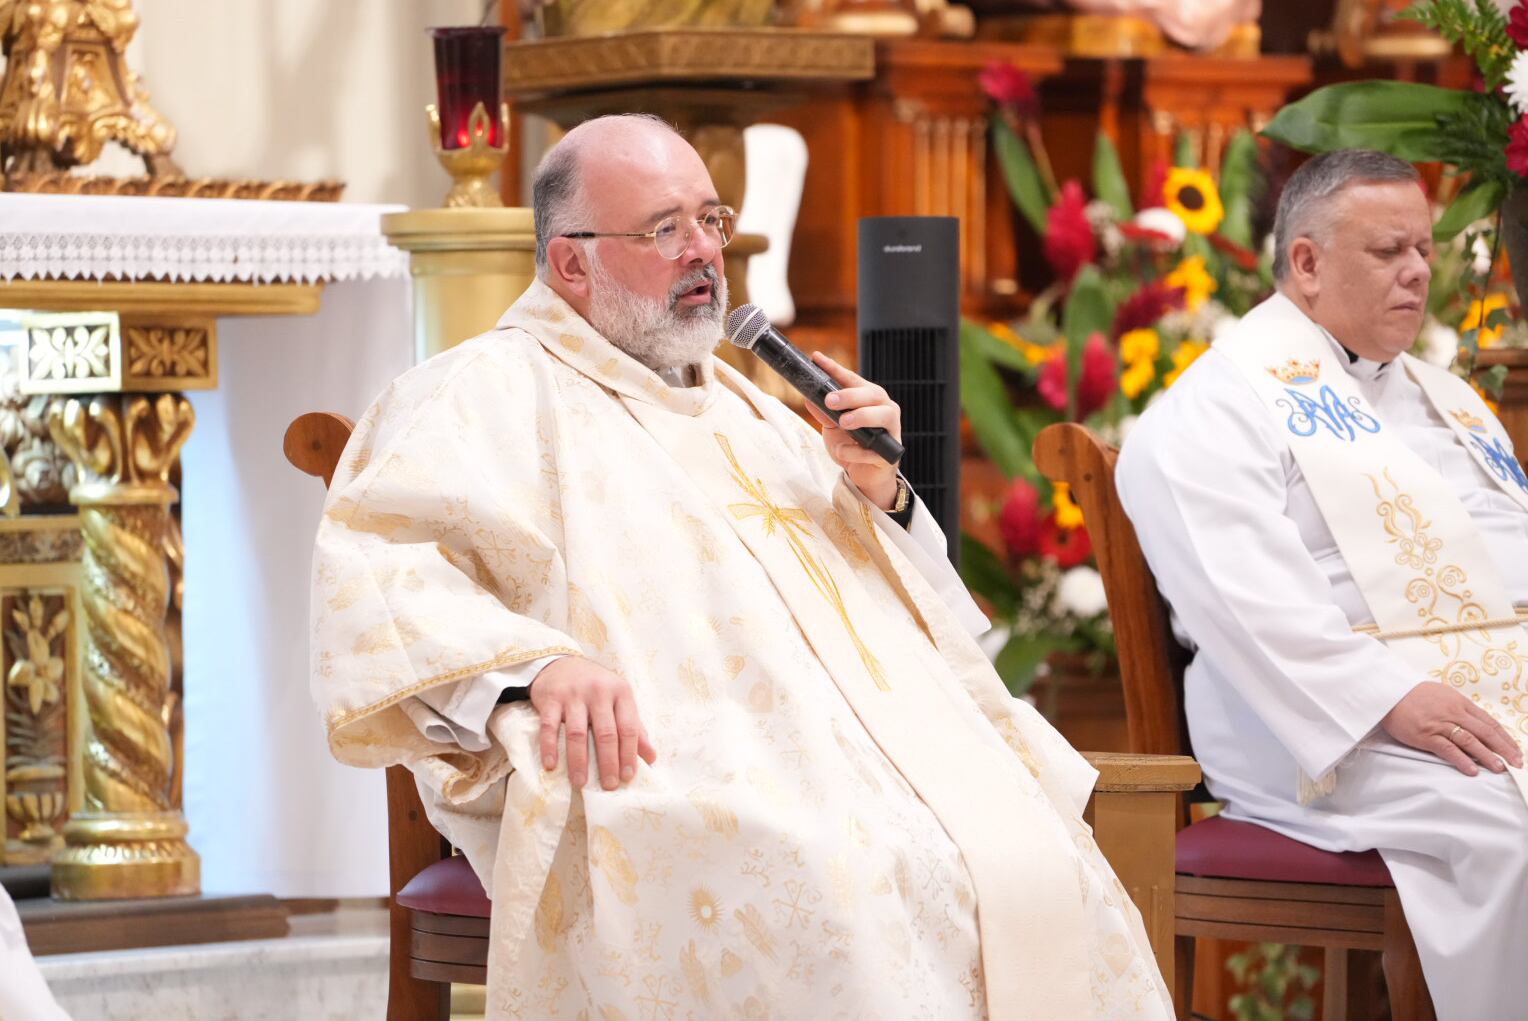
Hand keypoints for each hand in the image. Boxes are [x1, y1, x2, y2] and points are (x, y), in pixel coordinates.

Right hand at [529, 656, 655, 789]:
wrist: (561, 664)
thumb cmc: (595, 688)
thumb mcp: (619, 700)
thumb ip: (635, 728)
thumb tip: (651, 757)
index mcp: (620, 693)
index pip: (628, 727)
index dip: (629, 754)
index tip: (628, 777)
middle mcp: (599, 692)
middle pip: (606, 733)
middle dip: (608, 762)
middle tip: (609, 785)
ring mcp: (574, 695)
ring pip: (578, 732)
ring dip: (579, 761)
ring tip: (580, 783)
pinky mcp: (551, 699)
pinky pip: (550, 726)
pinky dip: (550, 747)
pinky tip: (551, 765)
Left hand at [806, 351, 902, 510]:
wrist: (864, 476)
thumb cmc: (852, 444)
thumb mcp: (833, 427)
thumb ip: (824, 413)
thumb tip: (808, 398)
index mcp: (869, 399)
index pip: (852, 379)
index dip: (835, 369)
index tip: (817, 359)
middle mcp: (884, 409)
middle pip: (872, 394)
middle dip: (850, 395)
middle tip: (830, 401)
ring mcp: (890, 430)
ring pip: (883, 415)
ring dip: (862, 416)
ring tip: (843, 422)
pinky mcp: (889, 453)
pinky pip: (874, 449)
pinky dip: (855, 450)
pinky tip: (843, 452)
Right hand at [1379, 681, 1523, 775]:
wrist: (1386, 692)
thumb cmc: (1412, 695)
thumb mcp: (1441, 694)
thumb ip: (1458, 708)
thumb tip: (1475, 723)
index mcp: (1459, 702)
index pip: (1489, 722)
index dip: (1505, 738)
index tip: (1516, 750)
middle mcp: (1453, 713)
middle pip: (1485, 732)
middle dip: (1504, 749)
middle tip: (1517, 763)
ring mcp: (1439, 724)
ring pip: (1470, 741)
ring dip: (1487, 756)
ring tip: (1499, 768)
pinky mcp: (1425, 735)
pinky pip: (1447, 749)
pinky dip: (1461, 760)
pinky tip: (1472, 769)